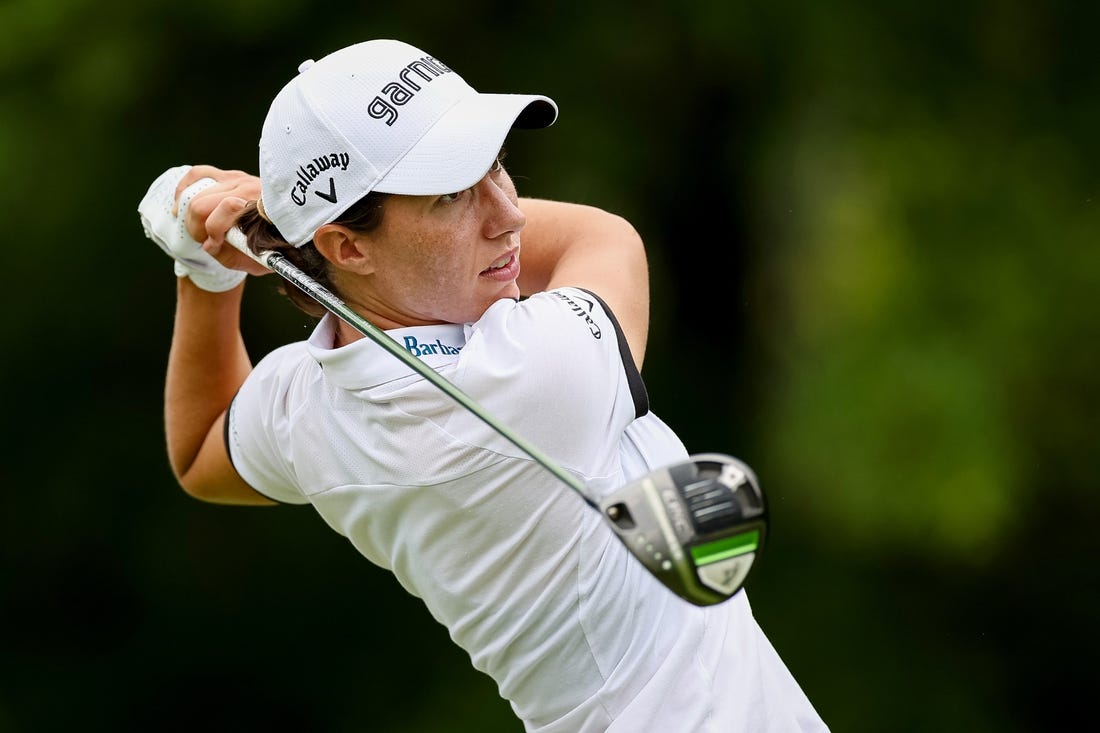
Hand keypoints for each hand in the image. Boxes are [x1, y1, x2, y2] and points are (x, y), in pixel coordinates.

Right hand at [138, 165, 262, 290]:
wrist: (290, 228)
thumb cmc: (271, 247)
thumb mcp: (254, 260)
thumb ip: (229, 254)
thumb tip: (207, 244)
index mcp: (257, 209)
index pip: (222, 212)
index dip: (212, 232)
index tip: (214, 243)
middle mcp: (248, 188)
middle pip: (201, 205)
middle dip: (195, 226)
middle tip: (203, 238)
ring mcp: (238, 178)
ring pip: (196, 192)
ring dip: (190, 213)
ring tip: (198, 227)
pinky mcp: (229, 174)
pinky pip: (198, 173)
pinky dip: (184, 188)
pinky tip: (181, 204)